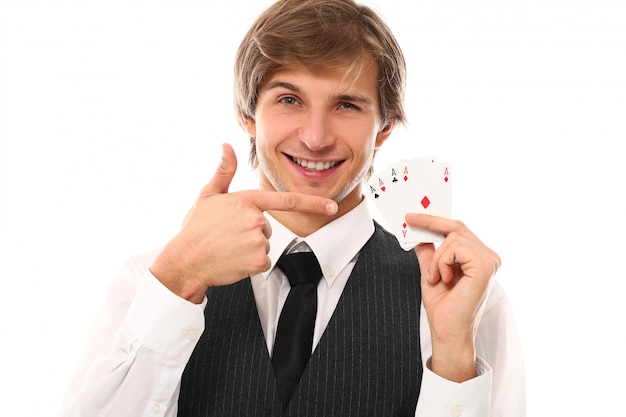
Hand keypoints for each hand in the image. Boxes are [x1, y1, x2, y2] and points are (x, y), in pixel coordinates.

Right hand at [150, 143, 337, 303]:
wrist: (185, 260)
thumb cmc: (196, 228)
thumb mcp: (208, 195)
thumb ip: (224, 171)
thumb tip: (226, 146)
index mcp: (247, 201)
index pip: (286, 200)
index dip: (312, 203)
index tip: (331, 206)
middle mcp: (256, 219)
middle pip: (267, 227)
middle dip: (252, 232)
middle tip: (228, 236)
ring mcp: (258, 241)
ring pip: (265, 245)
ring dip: (250, 248)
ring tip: (227, 247)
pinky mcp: (257, 261)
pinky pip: (263, 262)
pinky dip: (250, 264)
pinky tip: (232, 260)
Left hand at [406, 213, 500, 381]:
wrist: (447, 330)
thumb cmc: (443, 305)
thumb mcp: (430, 269)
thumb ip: (428, 249)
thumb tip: (417, 229)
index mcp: (480, 257)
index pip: (458, 229)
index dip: (435, 219)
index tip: (411, 214)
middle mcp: (489, 256)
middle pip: (456, 227)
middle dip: (430, 225)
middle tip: (409, 220)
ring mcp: (490, 260)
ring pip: (453, 237)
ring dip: (437, 258)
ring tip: (437, 278)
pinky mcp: (485, 266)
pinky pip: (454, 248)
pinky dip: (442, 263)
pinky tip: (445, 280)